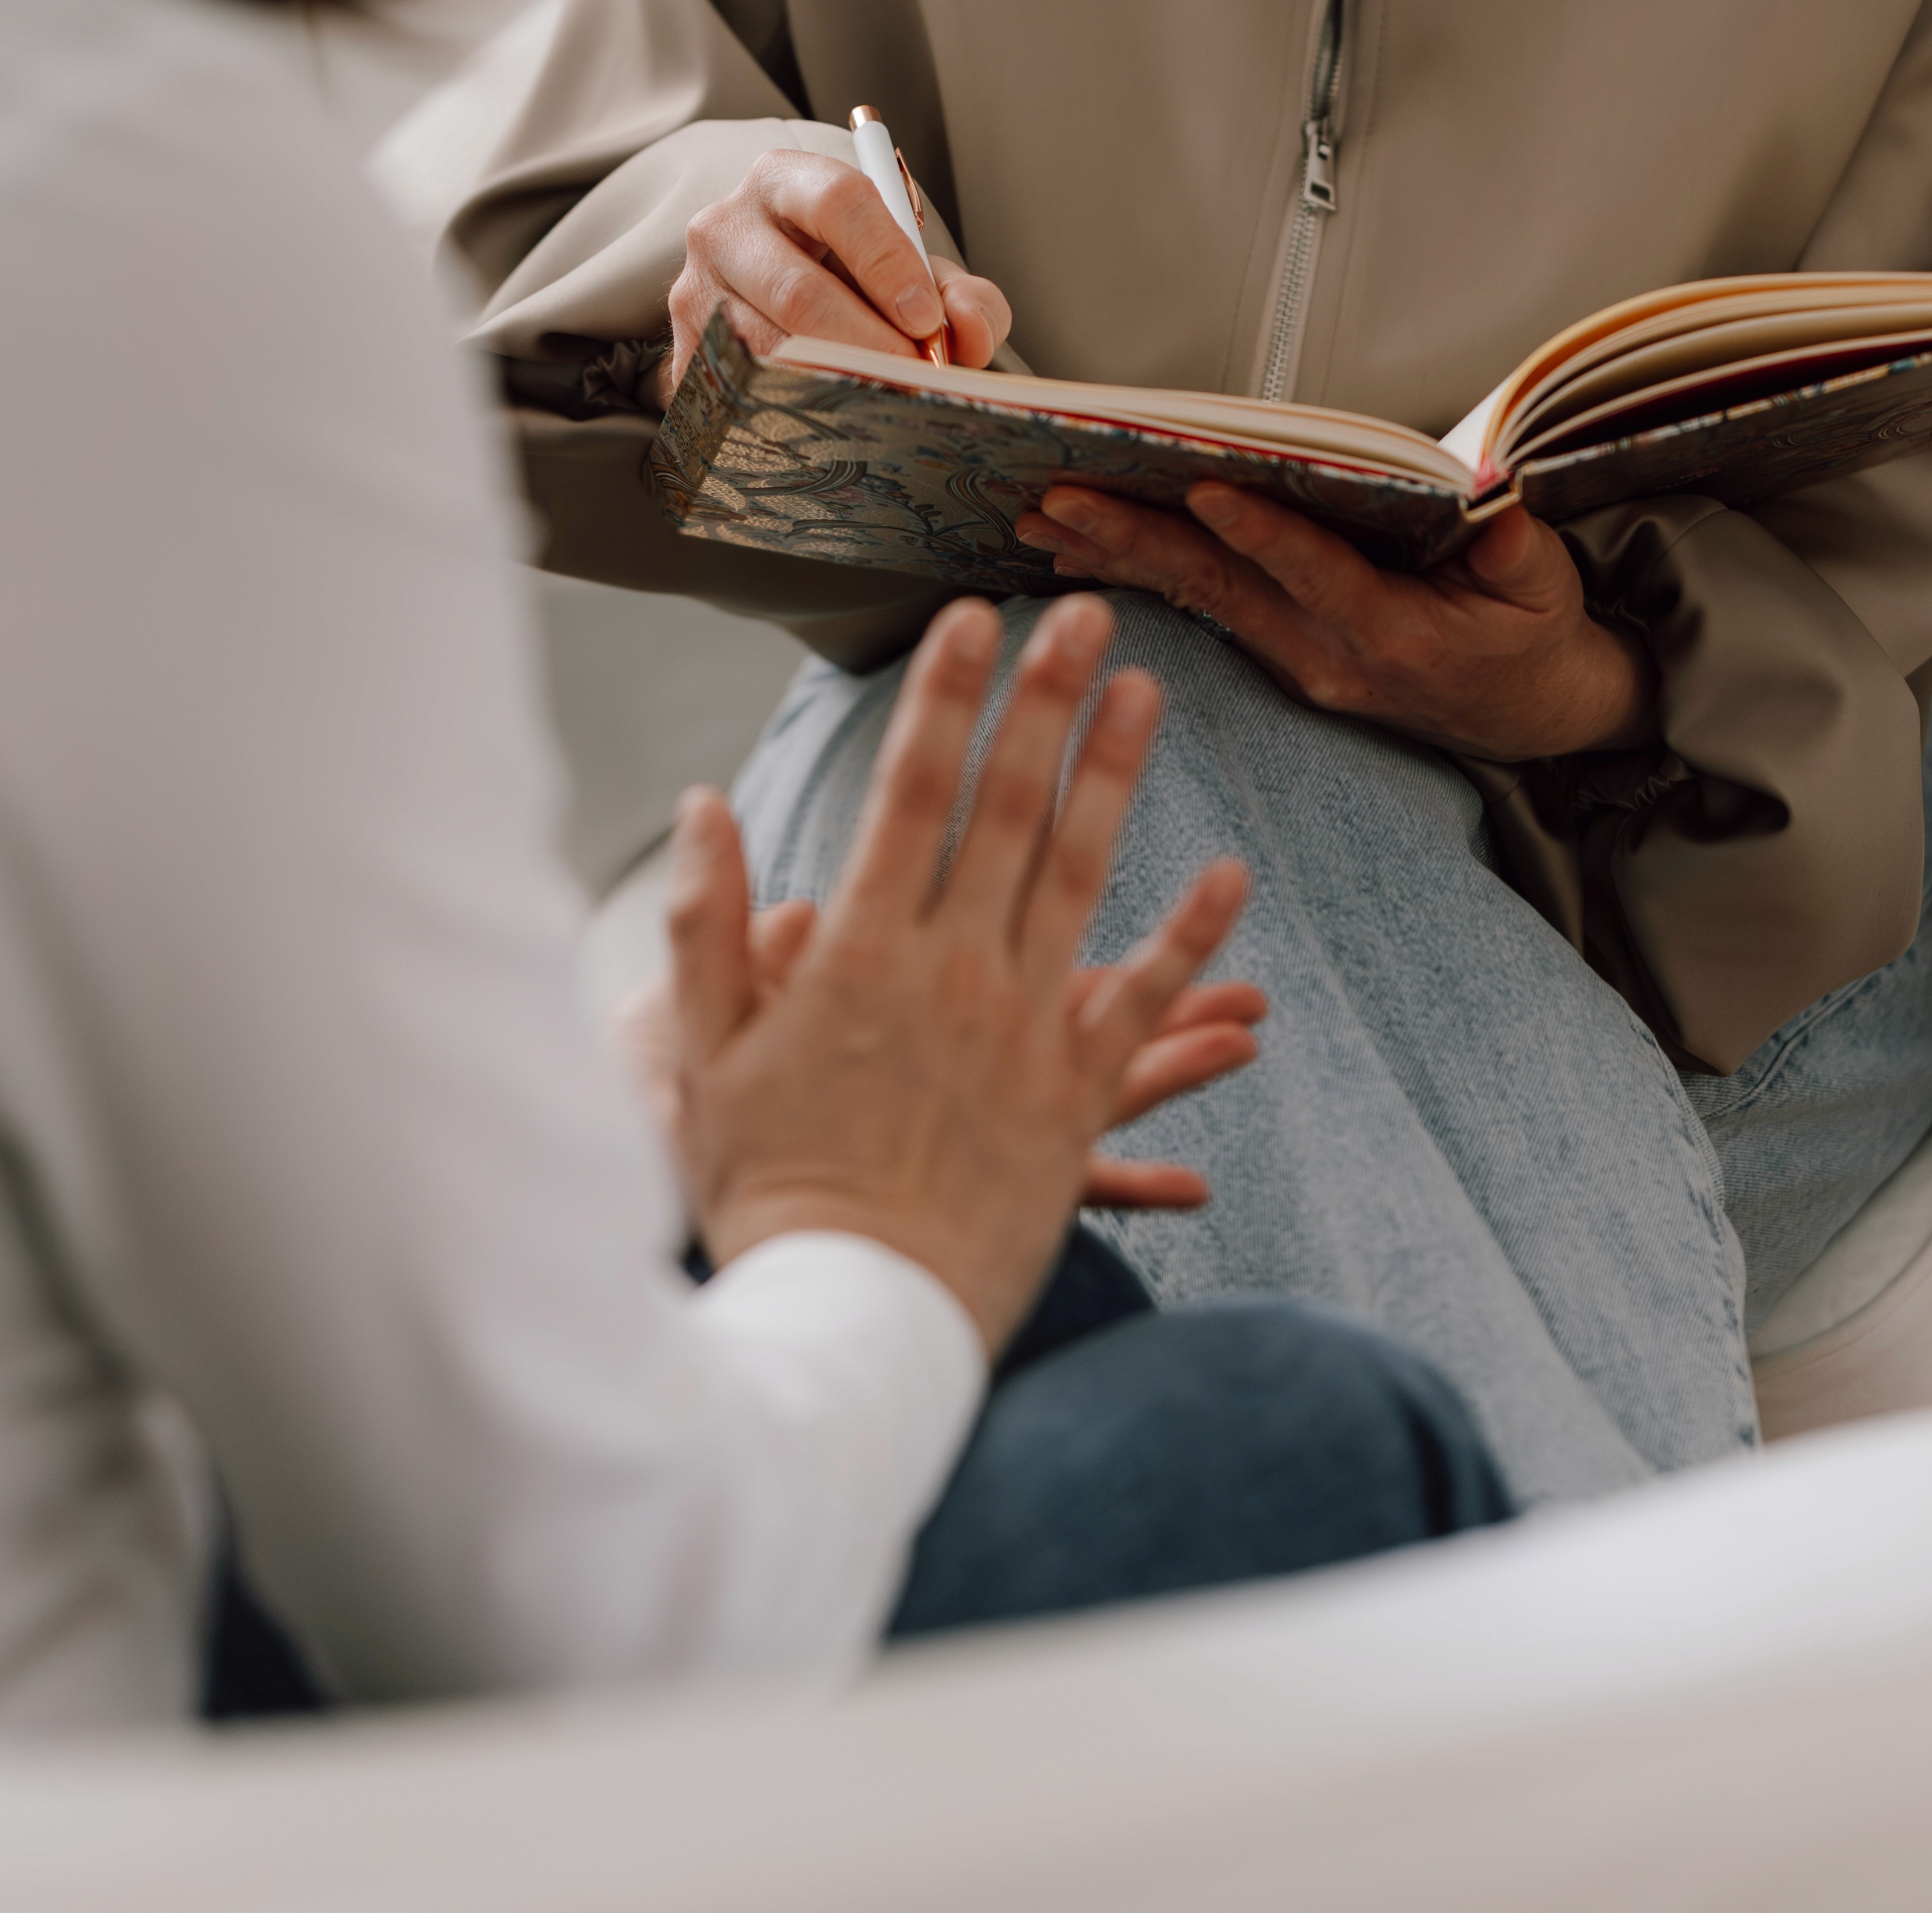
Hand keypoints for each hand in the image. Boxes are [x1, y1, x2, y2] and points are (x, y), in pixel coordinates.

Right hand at [653, 145, 1011, 405]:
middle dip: (869, 345)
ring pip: (768, 352)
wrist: (779, 307)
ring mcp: (694, 291)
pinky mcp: (682, 353)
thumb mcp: (915, 275)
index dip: (888, 262)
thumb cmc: (857, 282)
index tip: (927, 320)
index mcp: (786, 180)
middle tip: (915, 380)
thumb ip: (962, 296)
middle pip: (799, 291)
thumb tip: (967, 331)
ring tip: (883, 404)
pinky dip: (794, 414)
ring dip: (836, 386)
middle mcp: (725, 226)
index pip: (838, 202)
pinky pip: (740, 394)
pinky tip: (831, 421)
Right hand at [658, 596, 1257, 1349]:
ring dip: (1114, 774)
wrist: (851, 1317)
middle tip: (1079, 615)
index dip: (943, 699)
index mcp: (861, 957)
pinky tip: (1228, 872)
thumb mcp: (703, 1054)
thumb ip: (705, 926)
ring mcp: (1021, 1034)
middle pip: (1007, 809)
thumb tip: (703, 806)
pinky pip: (1138, 1004)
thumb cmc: (765, 1187)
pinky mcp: (1072, 1100)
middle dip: (1042, 700)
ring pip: (1077, 876)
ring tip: (1145, 691)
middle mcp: (951, 975)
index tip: (968, 618)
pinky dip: (1187, 937)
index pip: (911, 792)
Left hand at [1014, 483, 1658, 765]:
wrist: (1529, 714)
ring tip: (1039, 517)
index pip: (1315, 577)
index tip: (1202, 488)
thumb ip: (1518, 547)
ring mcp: (1296, 663)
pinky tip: (1080, 548)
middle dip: (1136, 538)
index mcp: (1391, 636)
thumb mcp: (1545, 589)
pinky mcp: (1281, 655)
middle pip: (1222, 587)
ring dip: (1116, 555)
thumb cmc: (1533, 635)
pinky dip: (1141, 572)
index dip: (1261, 533)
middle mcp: (1326, 655)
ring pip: (1197, 598)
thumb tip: (1493, 495)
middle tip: (1059, 498)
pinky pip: (1203, 607)